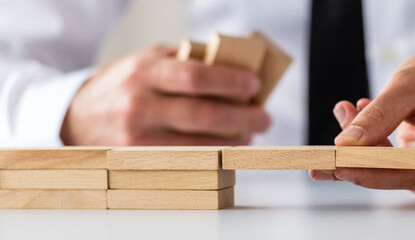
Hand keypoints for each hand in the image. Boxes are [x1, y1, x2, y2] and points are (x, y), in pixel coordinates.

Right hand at [60, 45, 270, 145]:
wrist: (78, 115)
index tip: (254, 85)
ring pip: (198, 143)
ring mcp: (137, 136)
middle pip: (202, 115)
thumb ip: (186, 59)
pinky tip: (227, 147)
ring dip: (233, 140)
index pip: (194, 77)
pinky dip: (213, 154)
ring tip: (250, 133)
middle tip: (264, 118)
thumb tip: (233, 64)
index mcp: (142, 72)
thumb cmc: (124, 84)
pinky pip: (186, 158)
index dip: (229, 82)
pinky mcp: (138, 158)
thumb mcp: (148, 60)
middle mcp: (139, 104)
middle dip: (242, 118)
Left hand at [310, 47, 414, 196]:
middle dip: (361, 157)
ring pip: (393, 172)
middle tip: (325, 143)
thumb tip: (346, 144)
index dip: (374, 172)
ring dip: (364, 148)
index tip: (339, 166)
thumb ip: (380, 114)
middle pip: (401, 175)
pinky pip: (393, 166)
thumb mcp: (410, 83)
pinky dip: (373, 146)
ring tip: (348, 111)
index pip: (414, 171)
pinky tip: (359, 116)